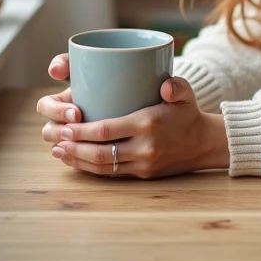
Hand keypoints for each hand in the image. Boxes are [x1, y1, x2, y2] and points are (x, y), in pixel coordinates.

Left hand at [36, 53, 229, 178]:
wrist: (205, 143)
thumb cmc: (188, 113)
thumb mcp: (186, 93)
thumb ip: (177, 85)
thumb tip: (165, 86)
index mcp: (148, 124)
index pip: (107, 130)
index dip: (82, 131)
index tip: (65, 125)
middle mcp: (144, 147)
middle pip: (100, 152)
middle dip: (74, 147)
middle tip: (56, 139)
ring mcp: (142, 164)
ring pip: (102, 166)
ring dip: (77, 161)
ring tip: (58, 152)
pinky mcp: (142, 174)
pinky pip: (111, 174)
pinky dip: (90, 169)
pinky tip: (76, 162)